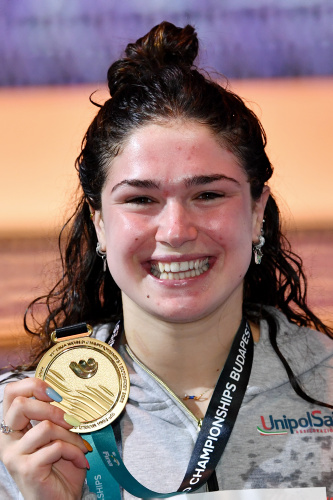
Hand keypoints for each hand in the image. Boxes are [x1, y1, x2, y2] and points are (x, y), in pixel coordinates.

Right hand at [0, 378, 89, 499]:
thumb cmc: (59, 467)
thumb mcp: (56, 435)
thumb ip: (54, 415)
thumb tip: (69, 392)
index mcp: (12, 427)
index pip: (11, 392)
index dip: (33, 385)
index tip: (55, 393)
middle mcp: (7, 439)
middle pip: (20, 404)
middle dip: (51, 408)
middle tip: (70, 420)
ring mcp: (14, 455)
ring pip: (45, 426)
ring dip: (70, 435)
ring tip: (80, 445)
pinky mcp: (27, 468)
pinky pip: (56, 447)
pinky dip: (75, 451)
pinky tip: (81, 460)